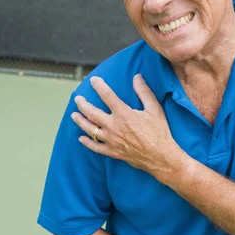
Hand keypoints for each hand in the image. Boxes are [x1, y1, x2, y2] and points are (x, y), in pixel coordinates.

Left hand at [71, 75, 185, 181]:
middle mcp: (114, 126)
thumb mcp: (155, 109)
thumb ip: (144, 92)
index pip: (107, 96)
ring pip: (90, 129)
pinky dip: (87, 143)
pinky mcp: (113, 152)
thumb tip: (137, 77)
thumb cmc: (159, 132)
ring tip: (74, 115)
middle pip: (92, 113)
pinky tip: (81, 138)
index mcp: (123, 114)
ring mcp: (111, 140)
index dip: (99, 86)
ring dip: (80, 121)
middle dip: (82, 104)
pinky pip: (96, 147)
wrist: (161, 157)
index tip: (93, 80)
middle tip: (77, 98)